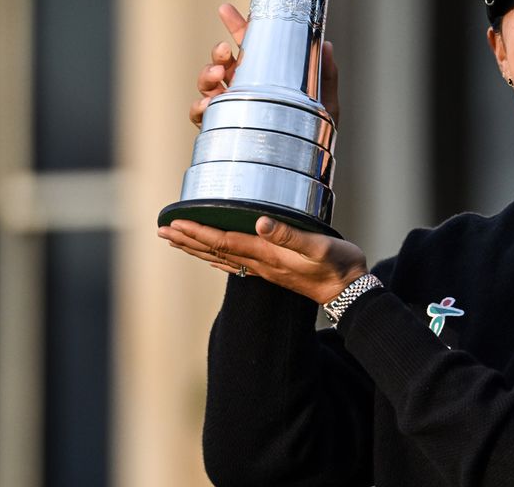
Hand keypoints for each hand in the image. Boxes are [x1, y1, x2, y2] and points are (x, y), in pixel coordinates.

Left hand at [158, 216, 367, 303]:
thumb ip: (289, 235)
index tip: (175, 223)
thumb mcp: (318, 246)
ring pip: (222, 258)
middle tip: (162, 231)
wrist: (350, 290)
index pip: (224, 241)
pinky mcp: (274, 271)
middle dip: (188, 240)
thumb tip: (261, 222)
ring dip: (198, 248)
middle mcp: (262, 263)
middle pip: (216, 251)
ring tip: (177, 241)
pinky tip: (212, 259)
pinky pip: (237, 265)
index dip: (198, 231)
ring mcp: (266, 269)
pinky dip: (219, 259)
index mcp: (268, 254)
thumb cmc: (338, 265)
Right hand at [189, 3, 340, 127]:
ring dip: (206, 74)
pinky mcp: (221, 128)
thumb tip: (327, 46)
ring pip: (207, 83)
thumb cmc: (315, 134)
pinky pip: (199, 115)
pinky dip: (198, 106)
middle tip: (225, 51)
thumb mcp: (326, 103)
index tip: (226, 9)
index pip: (248, 45)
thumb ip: (326, 76)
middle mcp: (244, 88)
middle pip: (221, 61)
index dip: (236, 25)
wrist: (304, 167)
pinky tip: (207, 104)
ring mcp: (230, 107)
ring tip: (218, 75)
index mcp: (265, 75)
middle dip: (218, 52)